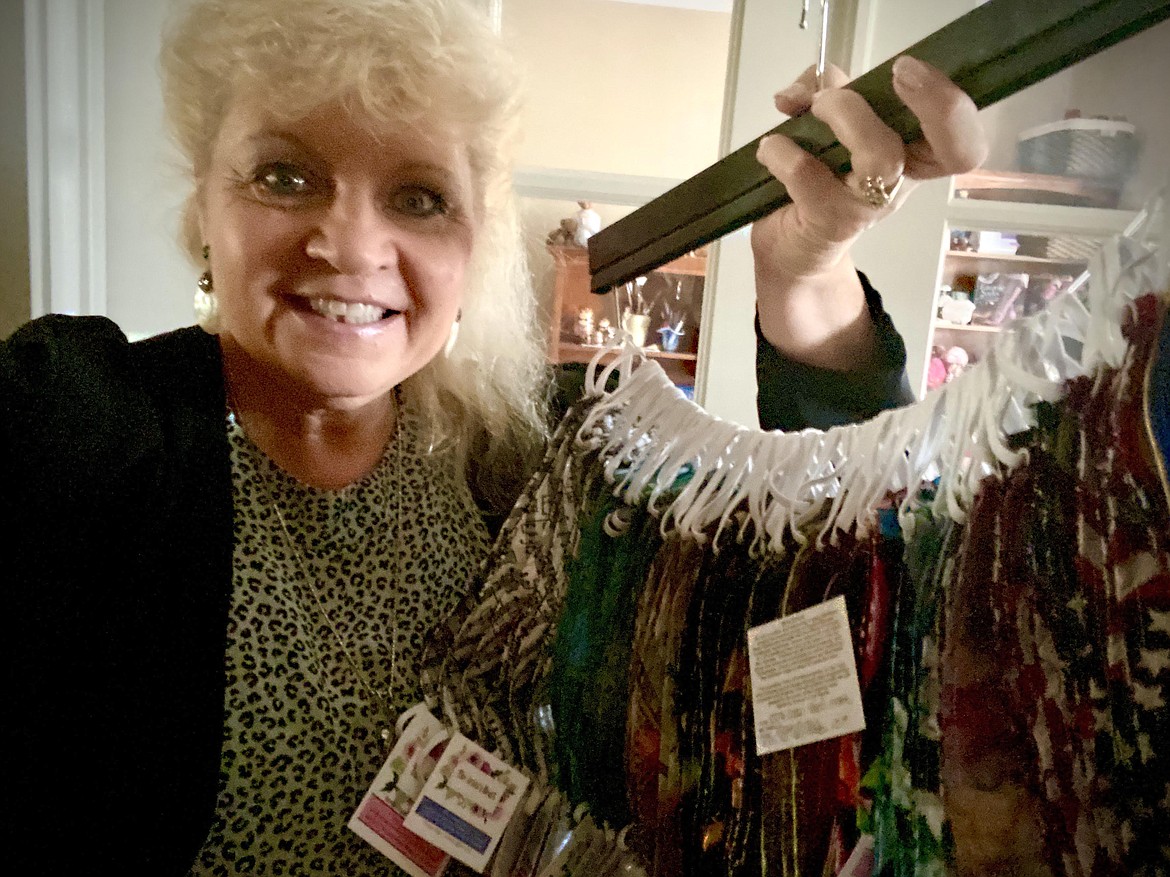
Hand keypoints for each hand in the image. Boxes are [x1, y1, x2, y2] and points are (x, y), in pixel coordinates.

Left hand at [753, 56, 986, 369]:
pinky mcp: (827, 221)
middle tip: (879, 80)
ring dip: (843, 115)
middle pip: (950, 149)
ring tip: (810, 109)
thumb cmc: (816, 183)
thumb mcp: (826, 125)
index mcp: (914, 155)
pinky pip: (810, 175)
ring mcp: (868, 205)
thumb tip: (805, 87)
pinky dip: (782, 151)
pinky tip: (771, 149)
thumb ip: (821, 91)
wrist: (789, 248)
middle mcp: (901, 182)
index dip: (950, 101)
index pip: (964, 137)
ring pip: (881, 157)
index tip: (905, 66)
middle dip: (923, 101)